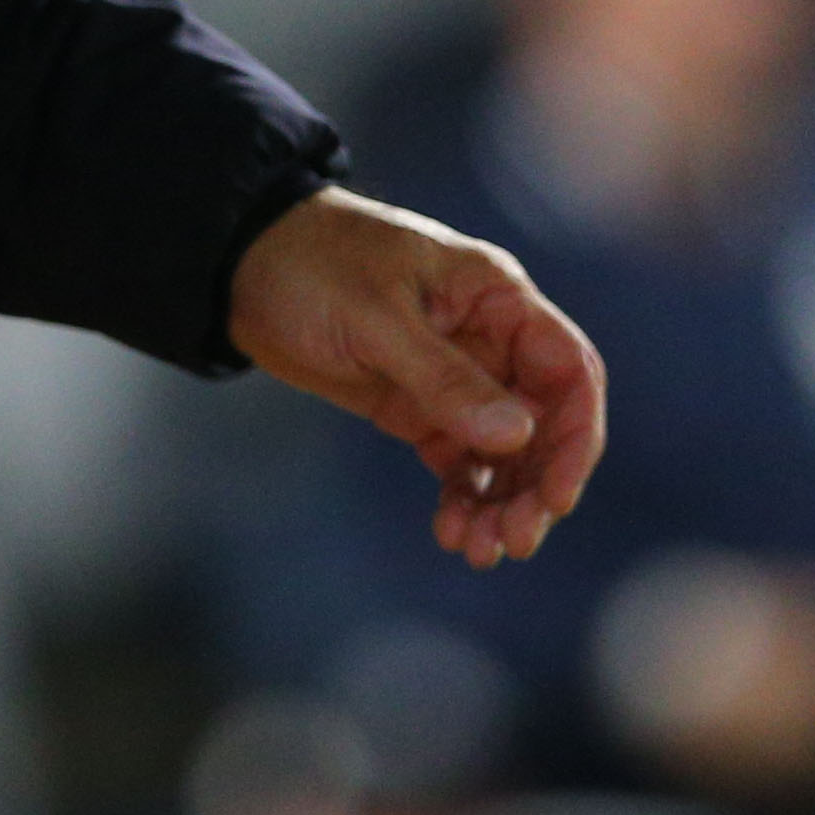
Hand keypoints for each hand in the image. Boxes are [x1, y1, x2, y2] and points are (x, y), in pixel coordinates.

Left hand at [230, 183, 604, 567]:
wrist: (240, 264)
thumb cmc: (312, 263)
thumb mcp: (376, 317)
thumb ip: (443, 376)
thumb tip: (516, 435)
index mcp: (496, 297)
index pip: (568, 371)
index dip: (575, 437)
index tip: (558, 497)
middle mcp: (489, 338)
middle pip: (542, 424)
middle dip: (536, 487)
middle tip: (514, 542)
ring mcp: (454, 376)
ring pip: (504, 453)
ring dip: (502, 504)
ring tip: (479, 551)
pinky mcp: (416, 407)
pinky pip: (460, 461)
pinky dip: (464, 499)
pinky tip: (451, 534)